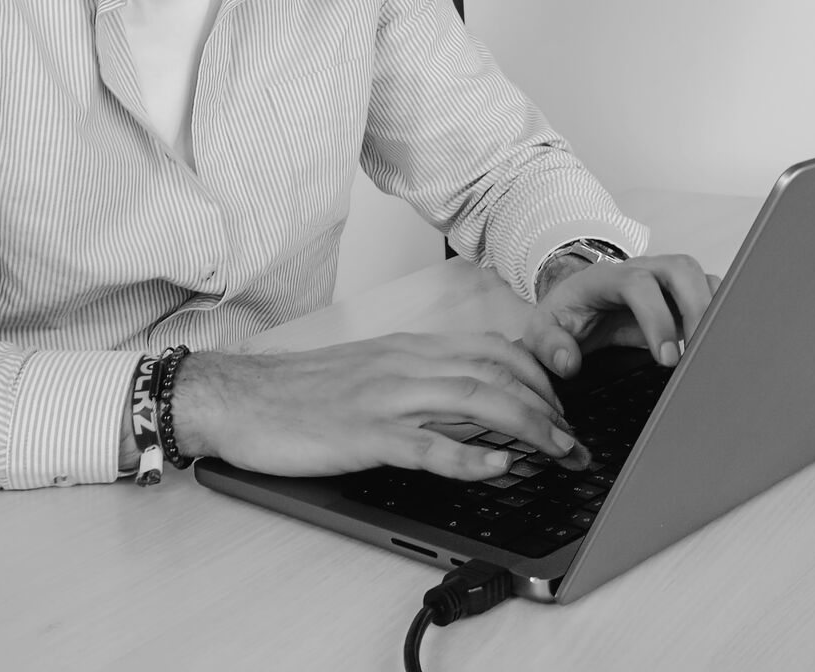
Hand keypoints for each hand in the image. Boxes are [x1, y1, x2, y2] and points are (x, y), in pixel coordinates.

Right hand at [170, 333, 585, 482]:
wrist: (239, 397)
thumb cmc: (300, 391)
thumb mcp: (368, 370)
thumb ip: (416, 378)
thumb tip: (469, 398)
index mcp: (407, 349)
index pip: (491, 348)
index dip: (538, 372)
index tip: (564, 400)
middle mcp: (403, 364)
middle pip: (495, 372)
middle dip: (547, 405)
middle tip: (575, 439)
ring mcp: (385, 397)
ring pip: (473, 400)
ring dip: (527, 427)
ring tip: (559, 451)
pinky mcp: (364, 433)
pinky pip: (426, 444)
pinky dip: (468, 456)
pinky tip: (496, 467)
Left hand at [523, 254, 719, 377]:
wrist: (576, 307)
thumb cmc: (565, 316)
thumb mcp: (541, 330)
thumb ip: (547, 344)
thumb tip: (568, 362)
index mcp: (605, 277)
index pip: (638, 283)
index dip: (657, 317)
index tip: (666, 358)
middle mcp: (640, 271)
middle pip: (679, 268)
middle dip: (696, 308)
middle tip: (698, 353)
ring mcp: (664, 280)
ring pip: (700, 276)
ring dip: (713, 310)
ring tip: (711, 351)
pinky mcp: (680, 295)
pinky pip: (710, 292)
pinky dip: (720, 313)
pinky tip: (716, 344)